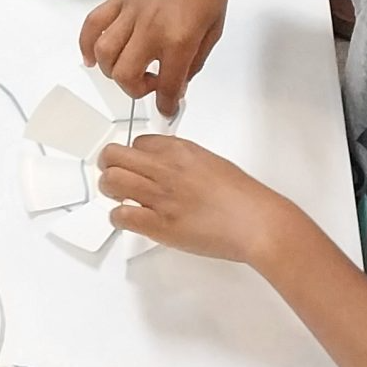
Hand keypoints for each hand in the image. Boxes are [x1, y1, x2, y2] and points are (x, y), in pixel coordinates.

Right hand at [78, 0, 234, 113]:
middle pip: (125, 76)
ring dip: (111, 71)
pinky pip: (92, 26)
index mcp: (179, 39)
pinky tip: (92, 58)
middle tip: (149, 83)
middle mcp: (149, 30)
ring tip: (126, 69)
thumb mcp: (214, 29)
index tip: (168, 109)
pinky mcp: (116, 0)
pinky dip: (86, 46)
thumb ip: (195, 60)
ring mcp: (129, 14)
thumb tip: (178, 81)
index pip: (168, 86)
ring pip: (105, 55)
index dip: (167, 105)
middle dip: (135, 90)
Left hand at [96, 134, 303, 270]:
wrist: (258, 223)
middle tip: (113, 176)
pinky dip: (118, 217)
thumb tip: (166, 169)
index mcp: (181, 150)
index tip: (135, 165)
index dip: (133, 154)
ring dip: (109, 189)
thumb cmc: (244, 198)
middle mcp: (166, 168)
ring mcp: (161, 196)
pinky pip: (121, 215)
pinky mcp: (160, 224)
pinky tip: (128, 219)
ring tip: (118, 197)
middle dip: (108, 165)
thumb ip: (185, 163)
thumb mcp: (212, 163)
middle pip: (114, 155)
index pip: (138, 141)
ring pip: (111, 181)